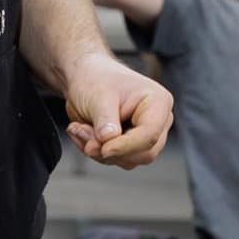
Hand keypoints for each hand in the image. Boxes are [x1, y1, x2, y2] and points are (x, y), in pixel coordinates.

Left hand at [63, 54, 174, 168]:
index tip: (102, 149)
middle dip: (110, 149)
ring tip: (79, 128)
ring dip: (99, 151)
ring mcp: (145, 136)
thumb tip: (108, 142)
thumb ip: (105, 120)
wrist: (85, 77)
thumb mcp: (98, 96)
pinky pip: (117, 160)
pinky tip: (83, 133)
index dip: (125, 146)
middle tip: (82, 134)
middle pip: (144, 153)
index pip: (150, 135)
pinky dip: (96, 152)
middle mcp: (158, 122)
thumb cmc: (96, 79)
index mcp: (158, 103)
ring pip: (128, 161)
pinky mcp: (131, 146)